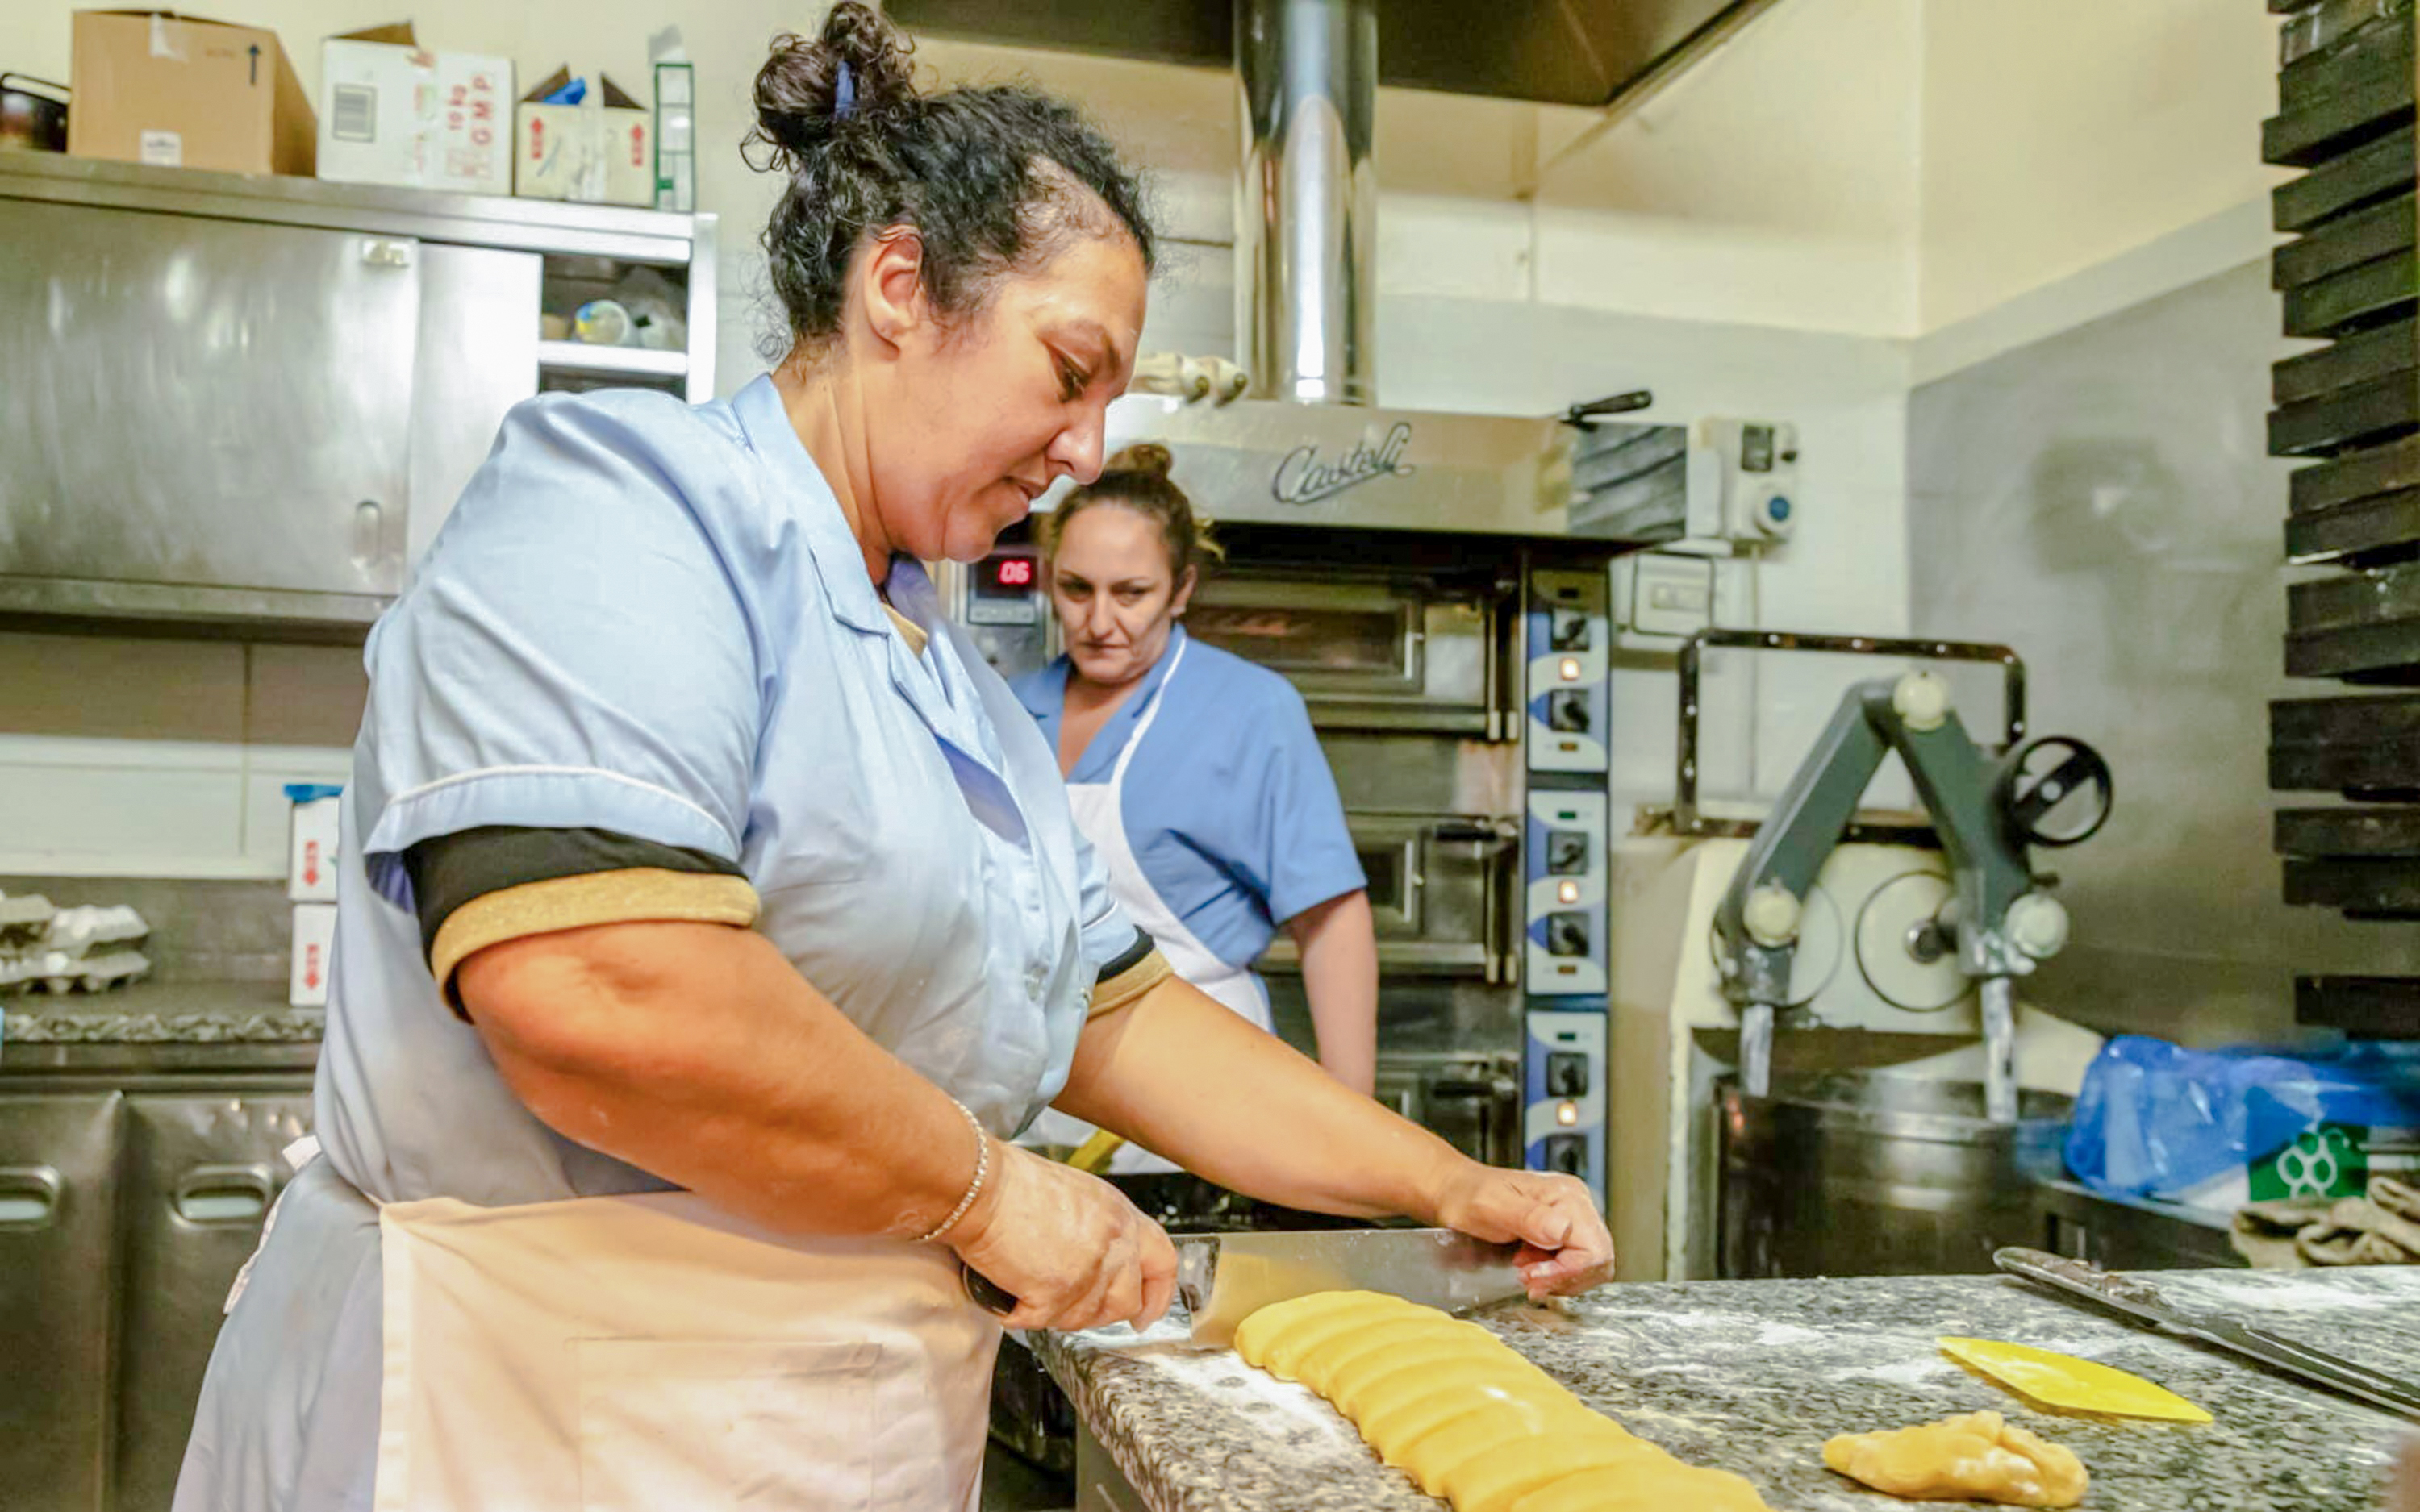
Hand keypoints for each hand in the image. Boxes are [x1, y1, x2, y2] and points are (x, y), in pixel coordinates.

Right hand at [947, 1140, 1178, 1332]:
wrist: (981, 1186)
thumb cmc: (1014, 1183)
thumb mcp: (1079, 1196)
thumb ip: (1099, 1231)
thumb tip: (1096, 1262)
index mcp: (1121, 1216)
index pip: (1163, 1263)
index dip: (1157, 1295)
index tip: (1145, 1314)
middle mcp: (1114, 1244)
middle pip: (1125, 1301)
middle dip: (1099, 1312)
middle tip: (1069, 1303)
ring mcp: (1088, 1273)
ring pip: (1084, 1318)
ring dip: (1056, 1312)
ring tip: (1028, 1286)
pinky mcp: (1056, 1294)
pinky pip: (1043, 1322)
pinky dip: (1020, 1313)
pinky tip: (1009, 1291)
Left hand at [1428, 1160, 1614, 1297]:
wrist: (1456, 1193)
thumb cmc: (1469, 1195)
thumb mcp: (1492, 1206)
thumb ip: (1528, 1217)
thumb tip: (1561, 1231)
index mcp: (1568, 1196)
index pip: (1594, 1250)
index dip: (1566, 1272)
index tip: (1531, 1276)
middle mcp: (1578, 1206)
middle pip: (1598, 1261)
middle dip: (1564, 1279)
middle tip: (1527, 1279)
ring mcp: (1574, 1220)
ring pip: (1590, 1268)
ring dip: (1558, 1279)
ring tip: (1525, 1269)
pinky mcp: (1565, 1234)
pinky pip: (1575, 1266)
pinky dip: (1554, 1275)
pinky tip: (1529, 1266)